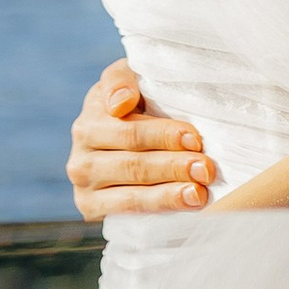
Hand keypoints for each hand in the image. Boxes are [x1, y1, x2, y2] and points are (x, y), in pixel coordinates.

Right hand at [65, 56, 214, 219]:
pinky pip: (127, 213)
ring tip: (199, 192)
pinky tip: (186, 206)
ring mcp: (83, 185)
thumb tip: (120, 104)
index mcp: (91, 116)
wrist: (124, 132)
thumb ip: (122, 80)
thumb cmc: (138, 96)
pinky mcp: (90, 209)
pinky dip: (160, 209)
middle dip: (174, 166)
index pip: (130, 130)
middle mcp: (81, 153)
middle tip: (207, 168)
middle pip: (134, 164)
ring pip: (131, 194)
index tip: (195, 139)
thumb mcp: (131, 75)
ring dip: (170, 194)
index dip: (164, 135)